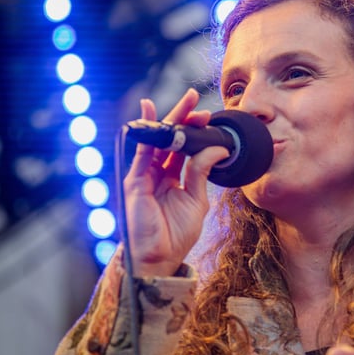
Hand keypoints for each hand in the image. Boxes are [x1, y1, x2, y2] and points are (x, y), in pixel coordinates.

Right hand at [123, 88, 228, 276]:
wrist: (160, 257)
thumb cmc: (176, 234)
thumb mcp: (197, 199)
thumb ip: (202, 172)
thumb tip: (219, 148)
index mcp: (173, 178)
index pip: (184, 147)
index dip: (194, 131)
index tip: (207, 115)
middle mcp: (158, 173)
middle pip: (170, 139)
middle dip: (182, 116)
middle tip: (194, 97)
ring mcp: (145, 176)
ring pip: (157, 141)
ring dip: (170, 121)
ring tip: (184, 103)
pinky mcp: (135, 182)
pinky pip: (141, 154)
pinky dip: (146, 135)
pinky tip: (152, 118)